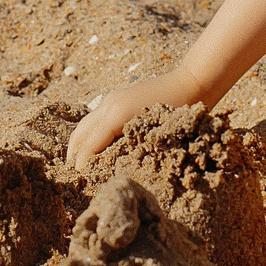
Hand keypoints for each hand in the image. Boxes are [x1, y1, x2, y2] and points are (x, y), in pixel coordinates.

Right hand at [66, 69, 205, 168]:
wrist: (191, 83)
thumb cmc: (180, 112)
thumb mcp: (158, 137)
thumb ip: (134, 152)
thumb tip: (117, 171)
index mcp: (115, 116)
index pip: (88, 146)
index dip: (83, 165)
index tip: (84, 182)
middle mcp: (108, 106)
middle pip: (80, 135)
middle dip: (75, 155)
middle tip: (76, 176)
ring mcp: (112, 100)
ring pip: (85, 126)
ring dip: (80, 144)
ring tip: (81, 164)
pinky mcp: (118, 99)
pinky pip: (96, 119)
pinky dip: (91, 135)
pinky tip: (97, 148)